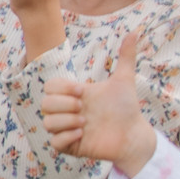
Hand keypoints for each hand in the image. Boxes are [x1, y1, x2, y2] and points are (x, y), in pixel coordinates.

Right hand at [40, 31, 158, 175]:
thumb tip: (135, 32)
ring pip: (47, 122)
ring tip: (85, 123)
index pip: (50, 86)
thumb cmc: (127, 108)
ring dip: (65, 121)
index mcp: (74, 95)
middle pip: (44, 103)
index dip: (62, 87)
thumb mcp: (124, 80)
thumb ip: (126, 57)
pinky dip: (66, 137)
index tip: (83, 91)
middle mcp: (68, 111)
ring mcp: (68, 129)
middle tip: (83, 108)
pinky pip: (54, 142)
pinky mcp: (71, 146)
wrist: (134, 134)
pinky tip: (82, 135)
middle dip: (63, 104)